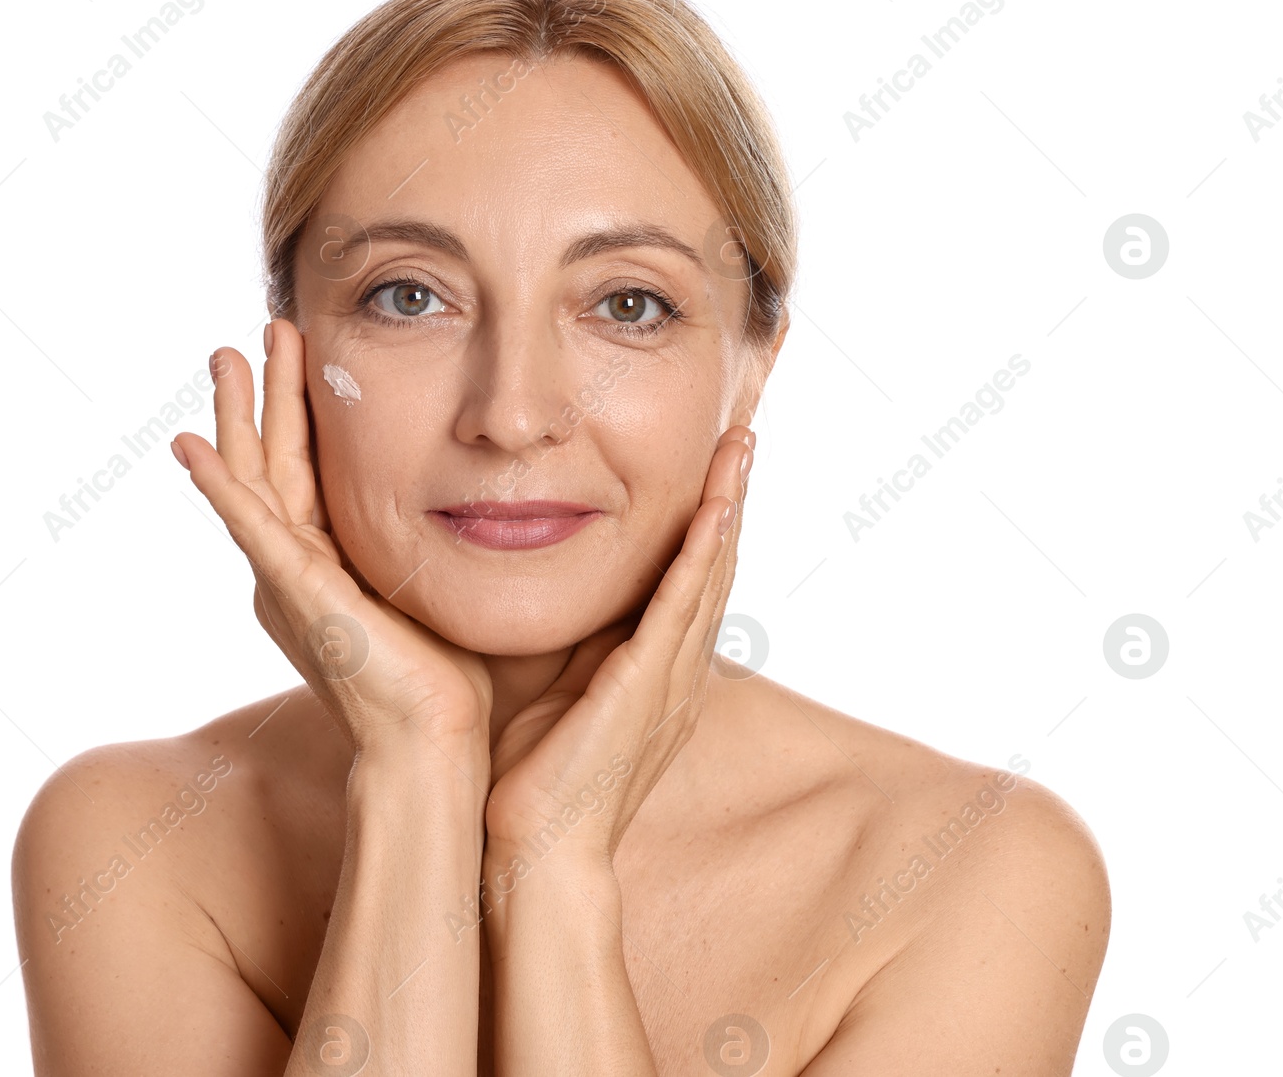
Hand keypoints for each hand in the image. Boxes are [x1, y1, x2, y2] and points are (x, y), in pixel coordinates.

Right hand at [172, 319, 493, 757]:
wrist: (436, 739)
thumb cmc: (450, 679)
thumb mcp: (439, 585)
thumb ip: (441, 544)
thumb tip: (495, 501)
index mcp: (331, 565)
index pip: (311, 471)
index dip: (304, 411)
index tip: (306, 354)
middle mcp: (299, 567)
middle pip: (274, 460)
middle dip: (266, 395)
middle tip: (255, 334)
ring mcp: (290, 578)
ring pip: (255, 478)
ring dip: (238, 415)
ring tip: (226, 356)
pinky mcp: (294, 592)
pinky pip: (249, 526)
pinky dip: (219, 486)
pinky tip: (192, 446)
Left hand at [480, 425, 753, 867]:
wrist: (538, 848)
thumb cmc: (538, 775)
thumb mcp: (559, 685)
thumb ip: (574, 641)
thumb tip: (557, 591)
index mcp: (658, 668)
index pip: (691, 577)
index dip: (708, 519)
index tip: (713, 464)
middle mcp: (678, 668)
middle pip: (717, 565)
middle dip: (731, 496)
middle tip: (744, 434)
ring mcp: (671, 677)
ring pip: (712, 573)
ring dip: (729, 506)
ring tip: (742, 447)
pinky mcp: (649, 685)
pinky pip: (683, 606)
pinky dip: (703, 552)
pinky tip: (715, 506)